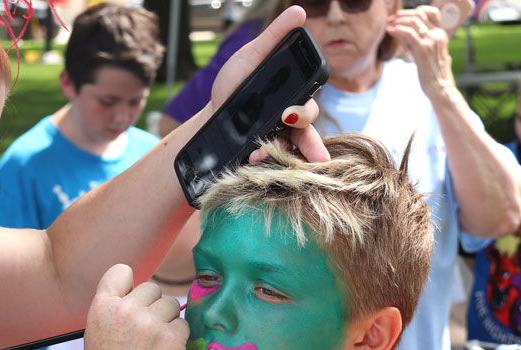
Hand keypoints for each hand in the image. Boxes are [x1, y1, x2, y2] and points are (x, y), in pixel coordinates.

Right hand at [83, 264, 187, 349]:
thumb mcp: (97, 332)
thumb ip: (115, 308)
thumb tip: (141, 293)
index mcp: (102, 306)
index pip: (122, 271)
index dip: (130, 285)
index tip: (132, 300)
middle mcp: (126, 310)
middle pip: (153, 288)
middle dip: (152, 307)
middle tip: (145, 333)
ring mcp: (150, 323)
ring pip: (171, 304)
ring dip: (167, 321)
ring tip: (154, 344)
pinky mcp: (172, 338)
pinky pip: (183, 324)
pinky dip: (178, 337)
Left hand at [210, 6, 328, 162]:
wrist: (211, 113)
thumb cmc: (235, 83)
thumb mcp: (252, 56)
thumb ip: (275, 36)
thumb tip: (298, 11)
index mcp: (293, 99)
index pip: (308, 107)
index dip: (305, 113)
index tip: (291, 115)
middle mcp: (291, 123)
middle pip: (306, 134)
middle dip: (305, 142)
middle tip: (288, 137)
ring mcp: (278, 141)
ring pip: (291, 153)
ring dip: (281, 155)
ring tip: (260, 154)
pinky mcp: (264, 155)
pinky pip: (272, 164)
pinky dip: (263, 161)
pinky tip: (252, 158)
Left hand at [386, 7, 457, 103]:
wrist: (440, 88)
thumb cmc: (433, 75)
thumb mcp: (431, 54)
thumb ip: (422, 43)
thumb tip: (406, 37)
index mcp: (441, 34)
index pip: (431, 12)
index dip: (414, 11)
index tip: (400, 17)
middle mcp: (438, 34)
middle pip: (419, 14)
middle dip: (402, 15)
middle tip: (390, 20)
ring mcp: (431, 41)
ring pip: (413, 21)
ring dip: (398, 21)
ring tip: (388, 26)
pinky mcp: (423, 50)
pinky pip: (409, 33)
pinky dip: (398, 30)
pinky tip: (390, 31)